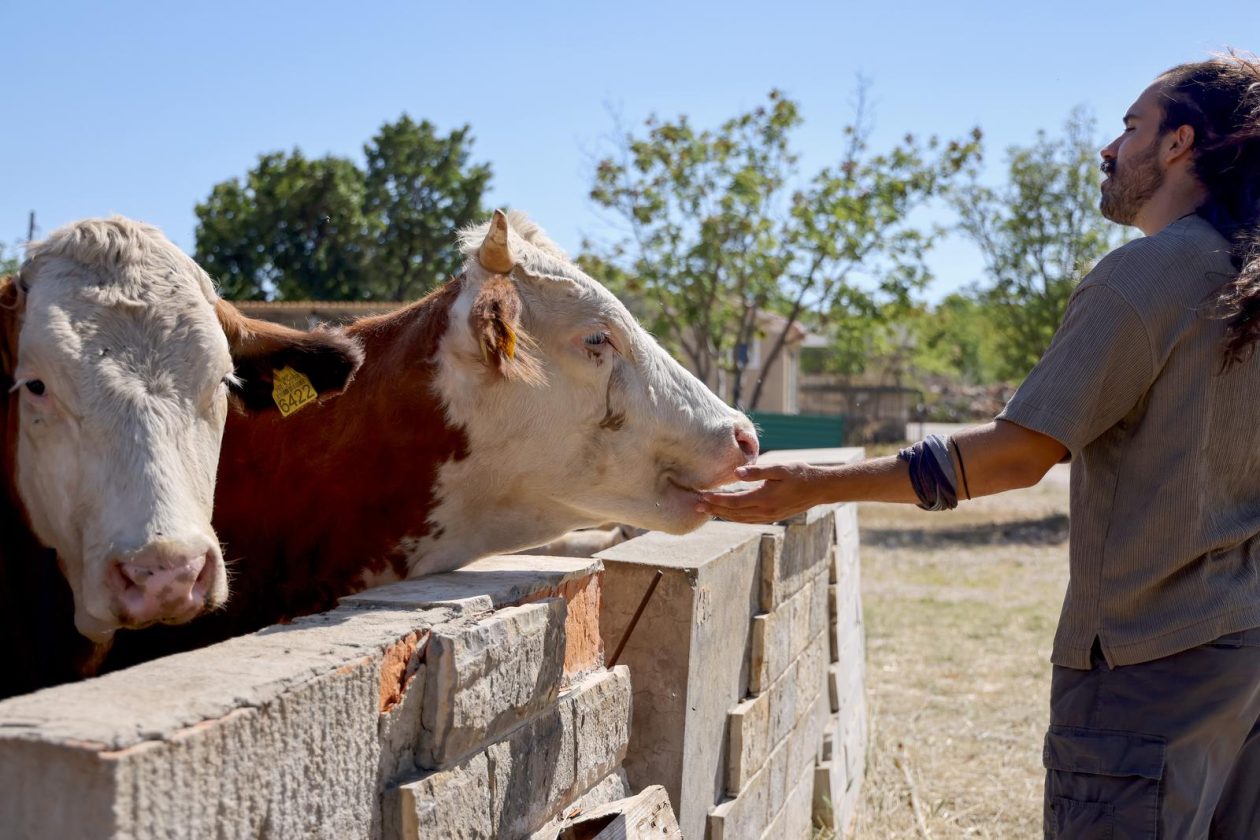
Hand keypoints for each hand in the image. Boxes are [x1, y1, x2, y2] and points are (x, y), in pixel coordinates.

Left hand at [696, 462, 824, 523]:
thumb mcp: (779, 468)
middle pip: (733, 513)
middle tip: (696, 506)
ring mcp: (769, 516)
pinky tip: (729, 514)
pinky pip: (749, 520)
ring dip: (723, 515)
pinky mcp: (773, 517)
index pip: (733, 502)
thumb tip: (736, 472)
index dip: (716, 501)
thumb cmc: (800, 474)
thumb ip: (757, 471)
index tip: (702, 497)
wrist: (820, 488)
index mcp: (764, 498)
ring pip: (740, 519)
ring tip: (709, 511)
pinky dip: (736, 518)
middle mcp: (765, 511)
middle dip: (714, 510)